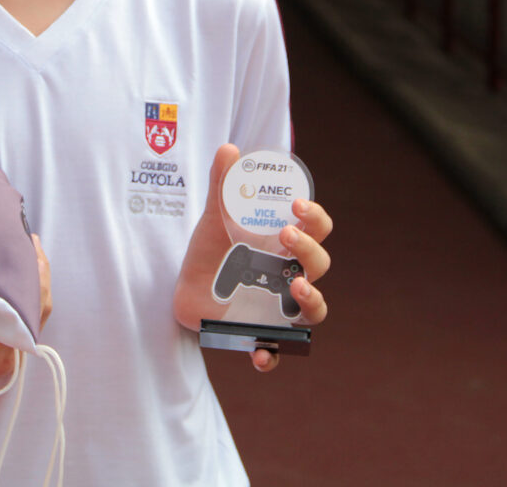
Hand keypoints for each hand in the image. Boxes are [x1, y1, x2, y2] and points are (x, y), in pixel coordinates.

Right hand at [0, 235, 51, 410]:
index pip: (27, 308)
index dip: (33, 275)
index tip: (27, 245)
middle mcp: (8, 356)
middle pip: (38, 309)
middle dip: (36, 272)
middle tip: (27, 239)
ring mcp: (12, 359)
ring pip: (35, 316)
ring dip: (33, 284)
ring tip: (25, 251)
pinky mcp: (10, 356)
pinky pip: (26, 324)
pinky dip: (25, 299)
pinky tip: (17, 276)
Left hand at [173, 144, 332, 372]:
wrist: (186, 287)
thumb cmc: (213, 249)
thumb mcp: (214, 218)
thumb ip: (222, 186)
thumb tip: (228, 150)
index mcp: (286, 244)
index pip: (318, 229)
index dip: (315, 217)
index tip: (297, 206)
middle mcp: (292, 275)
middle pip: (320, 264)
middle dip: (309, 249)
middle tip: (286, 236)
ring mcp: (280, 307)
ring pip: (315, 309)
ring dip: (312, 299)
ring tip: (294, 285)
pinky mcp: (259, 334)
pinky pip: (276, 351)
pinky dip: (270, 356)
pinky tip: (259, 354)